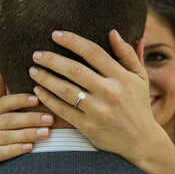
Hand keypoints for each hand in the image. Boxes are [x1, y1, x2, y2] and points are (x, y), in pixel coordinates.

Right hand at [0, 93, 53, 173]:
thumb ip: (2, 104)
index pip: (3, 103)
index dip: (20, 100)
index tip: (37, 99)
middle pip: (7, 119)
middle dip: (30, 118)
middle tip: (50, 119)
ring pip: (5, 136)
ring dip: (27, 134)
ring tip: (46, 133)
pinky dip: (14, 149)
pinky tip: (29, 148)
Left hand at [29, 30, 174, 173]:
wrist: (141, 141)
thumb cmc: (139, 106)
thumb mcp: (140, 78)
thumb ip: (128, 55)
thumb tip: (113, 32)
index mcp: (122, 78)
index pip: (93, 52)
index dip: (72, 41)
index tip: (55, 35)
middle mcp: (110, 92)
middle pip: (74, 70)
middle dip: (51, 59)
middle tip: (36, 54)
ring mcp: (98, 111)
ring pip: (65, 90)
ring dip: (45, 78)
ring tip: (33, 70)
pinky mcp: (89, 127)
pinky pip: (64, 111)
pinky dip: (48, 100)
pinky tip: (38, 91)